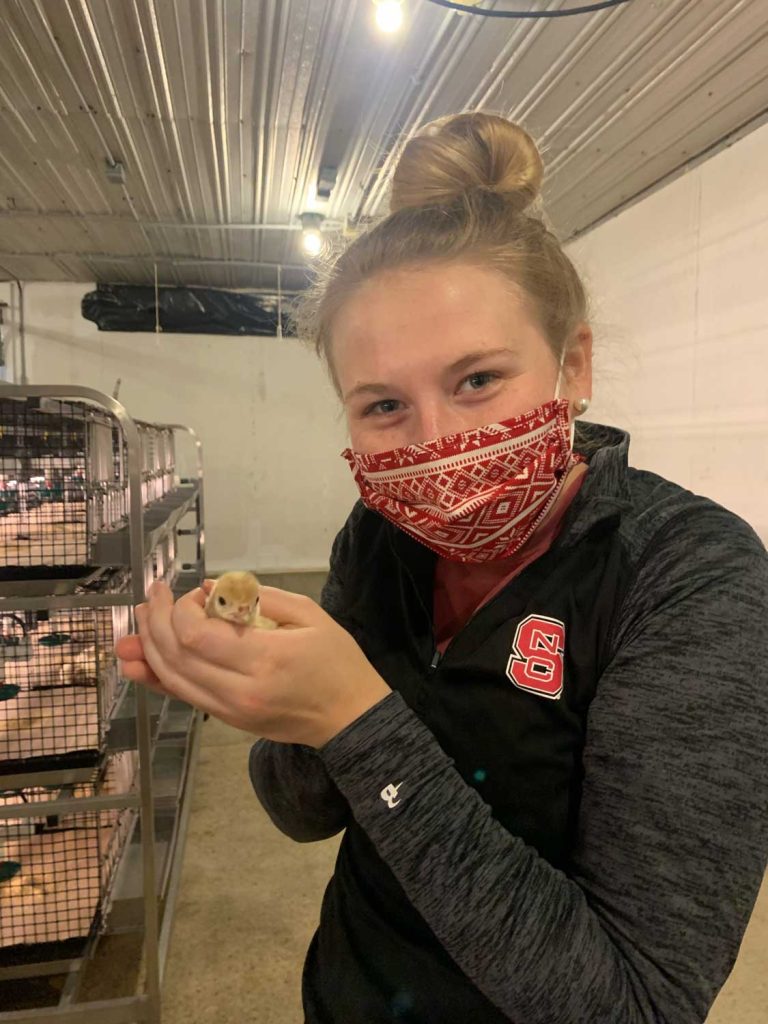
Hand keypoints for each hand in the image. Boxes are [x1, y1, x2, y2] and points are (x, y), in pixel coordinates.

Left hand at [115, 581, 391, 748]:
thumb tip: (213, 589)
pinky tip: (134, 661)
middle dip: (156, 620)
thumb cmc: (336, 661)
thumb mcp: (310, 614)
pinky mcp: (226, 720)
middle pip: (175, 655)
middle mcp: (239, 690)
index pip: (196, 635)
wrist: (350, 718)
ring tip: (140, 618)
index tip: (196, 592)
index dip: (182, 609)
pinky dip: (155, 677)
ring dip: (148, 646)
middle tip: (154, 594)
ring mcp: (230, 710)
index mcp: (264, 659)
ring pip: (172, 678)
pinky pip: (182, 696)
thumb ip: (261, 598)